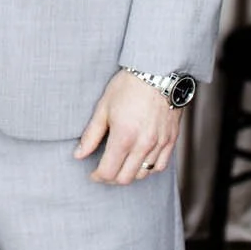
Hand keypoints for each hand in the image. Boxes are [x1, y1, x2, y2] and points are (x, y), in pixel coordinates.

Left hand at [74, 70, 181, 184]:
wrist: (158, 71)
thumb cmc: (128, 86)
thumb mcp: (103, 107)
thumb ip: (91, 134)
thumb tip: (79, 155)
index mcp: (124, 136)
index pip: (108, 171)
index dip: (97, 176)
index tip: (93, 173)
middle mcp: (143, 144)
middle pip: (125, 178)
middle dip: (111, 178)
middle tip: (104, 170)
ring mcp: (159, 144)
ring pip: (143, 174)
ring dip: (129, 174)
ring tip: (121, 164)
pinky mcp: (171, 140)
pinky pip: (160, 166)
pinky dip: (149, 169)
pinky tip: (140, 161)